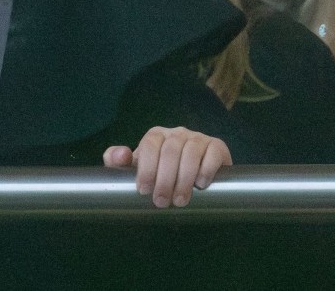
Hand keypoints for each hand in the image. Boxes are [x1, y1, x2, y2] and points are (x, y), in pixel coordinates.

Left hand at [103, 126, 230, 208]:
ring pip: (190, 152)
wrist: (192, 182)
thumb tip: (120, 154)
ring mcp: (198, 138)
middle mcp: (177, 133)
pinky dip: (206, 168)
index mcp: (156, 135)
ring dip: (184, 178)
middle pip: (170, 150)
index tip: (143, 190)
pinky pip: (213, 152)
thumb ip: (117, 162)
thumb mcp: (136, 169)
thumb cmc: (159, 175)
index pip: (150, 144)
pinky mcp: (217, 147)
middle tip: (161, 202)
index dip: (146, 167)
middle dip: (164, 179)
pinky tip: (201, 184)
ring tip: (180, 201)